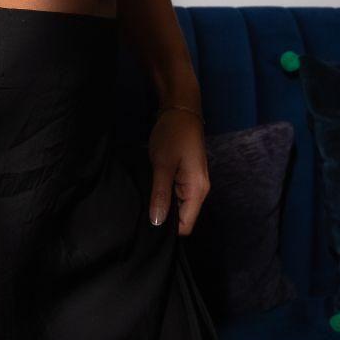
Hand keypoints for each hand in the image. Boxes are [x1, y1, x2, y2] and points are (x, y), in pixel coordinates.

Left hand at [148, 107, 210, 233]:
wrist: (180, 110)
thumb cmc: (173, 135)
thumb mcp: (162, 164)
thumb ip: (160, 194)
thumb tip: (157, 222)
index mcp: (197, 191)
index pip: (185, 226)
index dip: (167, 229)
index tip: (146, 225)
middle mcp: (199, 191)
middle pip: (182, 218)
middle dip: (163, 218)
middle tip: (140, 214)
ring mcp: (193, 183)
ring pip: (178, 206)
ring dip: (162, 206)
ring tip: (143, 204)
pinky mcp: (186, 176)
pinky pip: (176, 195)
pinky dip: (164, 196)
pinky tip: (150, 193)